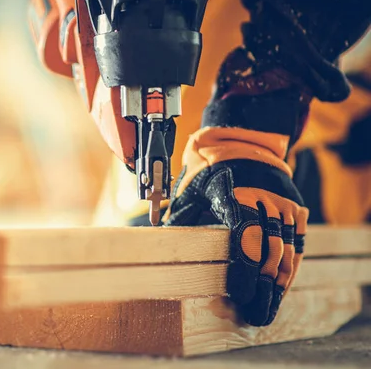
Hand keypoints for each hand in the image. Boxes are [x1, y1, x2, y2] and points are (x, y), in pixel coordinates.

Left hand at [165, 127, 308, 325]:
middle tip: (255, 313)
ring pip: (286, 251)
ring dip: (278, 283)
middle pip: (269, 251)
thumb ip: (179, 219)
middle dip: (263, 287)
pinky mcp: (295, 208)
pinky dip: (289, 268)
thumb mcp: (187, 190)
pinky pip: (296, 244)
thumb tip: (160, 248)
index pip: (244, 238)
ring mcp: (282, 204)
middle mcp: (263, 199)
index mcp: (233, 195)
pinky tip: (281, 288)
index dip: (245, 270)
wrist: (240, 142)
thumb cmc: (206, 172)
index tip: (242, 295)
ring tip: (268, 307)